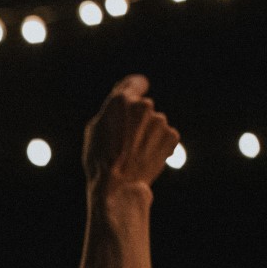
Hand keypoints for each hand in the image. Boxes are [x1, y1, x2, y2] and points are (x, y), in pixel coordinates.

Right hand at [82, 75, 179, 196]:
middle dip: (137, 119)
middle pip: (143, 107)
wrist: (118, 185)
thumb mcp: (94, 129)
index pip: (136, 82)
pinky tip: (144, 157)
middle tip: (124, 140)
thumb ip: (110, 111)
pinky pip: (164, 136)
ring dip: (147, 133)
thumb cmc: (100, 159)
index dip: (135, 88)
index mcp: (121, 100)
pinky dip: (157, 144)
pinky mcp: (172, 136)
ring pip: (154, 123)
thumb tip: (122, 105)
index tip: (138, 92)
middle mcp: (144, 106)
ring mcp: (160, 120)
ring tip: (133, 153)